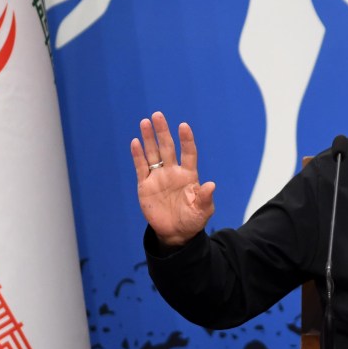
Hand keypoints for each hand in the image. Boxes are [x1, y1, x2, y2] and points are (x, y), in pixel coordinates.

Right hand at [131, 111, 215, 246]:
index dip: (186, 140)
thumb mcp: (202, 211)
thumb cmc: (192, 220)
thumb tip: (211, 185)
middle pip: (167, 148)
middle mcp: (173, 172)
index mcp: (189, 175)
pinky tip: (136, 142)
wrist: (175, 233)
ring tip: (145, 122)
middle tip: (158, 115)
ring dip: (149, 138)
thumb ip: (205, 198)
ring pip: (153, 154)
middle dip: (162, 131)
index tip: (183, 126)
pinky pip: (141, 167)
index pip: (188, 153)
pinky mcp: (145, 185)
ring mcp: (158, 177)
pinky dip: (138, 155)